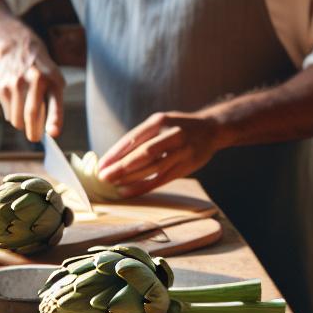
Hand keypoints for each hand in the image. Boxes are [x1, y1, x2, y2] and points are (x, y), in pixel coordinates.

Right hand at [0, 32, 63, 140]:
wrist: (17, 49)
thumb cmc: (42, 72)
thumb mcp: (55, 81)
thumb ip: (55, 104)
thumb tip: (51, 132)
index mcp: (52, 80)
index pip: (54, 102)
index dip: (54, 119)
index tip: (53, 134)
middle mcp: (34, 80)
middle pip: (32, 114)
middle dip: (34, 132)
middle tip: (35, 138)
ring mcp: (15, 83)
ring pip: (17, 119)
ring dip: (23, 125)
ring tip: (27, 117)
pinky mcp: (1, 88)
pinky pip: (8, 113)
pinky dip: (14, 115)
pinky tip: (17, 101)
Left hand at [96, 111, 223, 197]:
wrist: (212, 130)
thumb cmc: (179, 127)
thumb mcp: (162, 122)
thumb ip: (143, 137)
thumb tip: (114, 157)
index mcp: (161, 121)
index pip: (134, 138)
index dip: (116, 153)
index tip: (101, 164)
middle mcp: (173, 134)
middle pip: (144, 153)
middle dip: (122, 167)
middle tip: (103, 177)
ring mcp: (182, 151)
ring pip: (153, 167)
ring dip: (131, 178)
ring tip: (114, 185)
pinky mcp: (187, 166)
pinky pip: (162, 179)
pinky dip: (144, 186)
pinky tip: (129, 192)